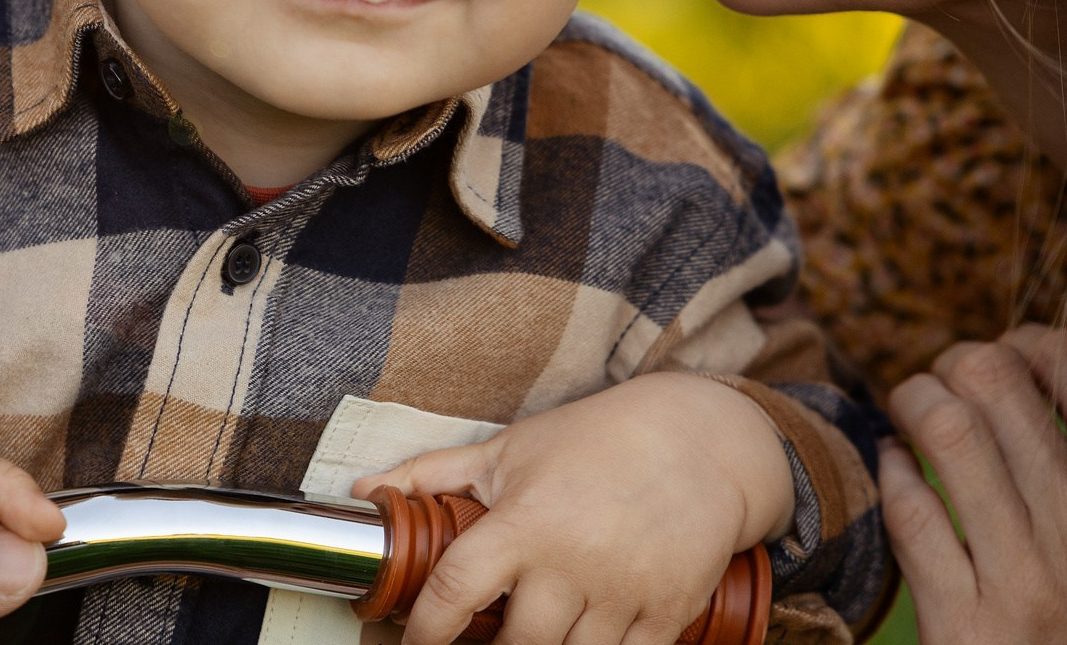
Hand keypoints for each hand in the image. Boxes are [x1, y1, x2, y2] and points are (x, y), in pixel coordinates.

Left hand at [353, 374, 795, 644]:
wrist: (701, 442)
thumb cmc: (593, 442)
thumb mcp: (510, 448)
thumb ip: (433, 474)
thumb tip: (364, 490)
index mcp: (525, 521)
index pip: (456, 592)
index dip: (424, 632)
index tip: (409, 644)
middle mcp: (572, 563)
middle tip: (483, 638)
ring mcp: (623, 594)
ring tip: (532, 634)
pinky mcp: (668, 615)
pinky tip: (582, 638)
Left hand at [880, 326, 1066, 643]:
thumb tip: (1025, 356)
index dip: (1023, 344)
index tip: (1000, 363)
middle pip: (996, 379)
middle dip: (948, 366)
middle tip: (937, 390)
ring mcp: (1028, 576)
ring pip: (949, 432)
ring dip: (909, 406)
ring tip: (905, 420)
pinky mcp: (969, 624)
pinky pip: (912, 512)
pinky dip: (889, 475)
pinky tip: (894, 474)